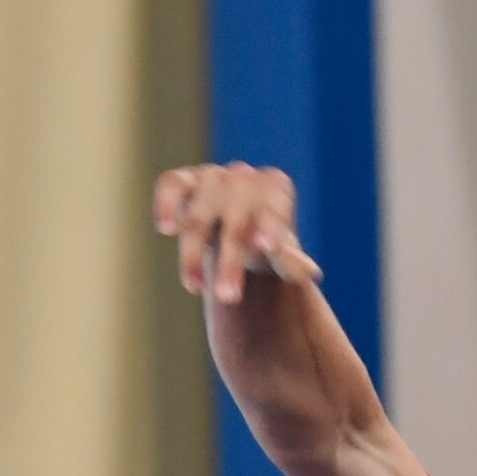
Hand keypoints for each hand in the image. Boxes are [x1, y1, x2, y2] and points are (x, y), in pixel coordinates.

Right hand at [152, 163, 322, 306]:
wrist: (238, 232)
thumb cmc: (265, 245)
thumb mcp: (281, 256)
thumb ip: (290, 261)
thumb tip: (310, 271)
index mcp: (275, 188)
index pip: (273, 206)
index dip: (269, 225)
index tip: (265, 249)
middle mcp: (244, 177)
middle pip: (235, 219)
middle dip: (230, 261)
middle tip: (228, 298)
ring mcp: (212, 176)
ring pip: (200, 213)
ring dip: (193, 253)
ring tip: (195, 289)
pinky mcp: (184, 181)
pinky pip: (172, 183)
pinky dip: (166, 203)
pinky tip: (165, 228)